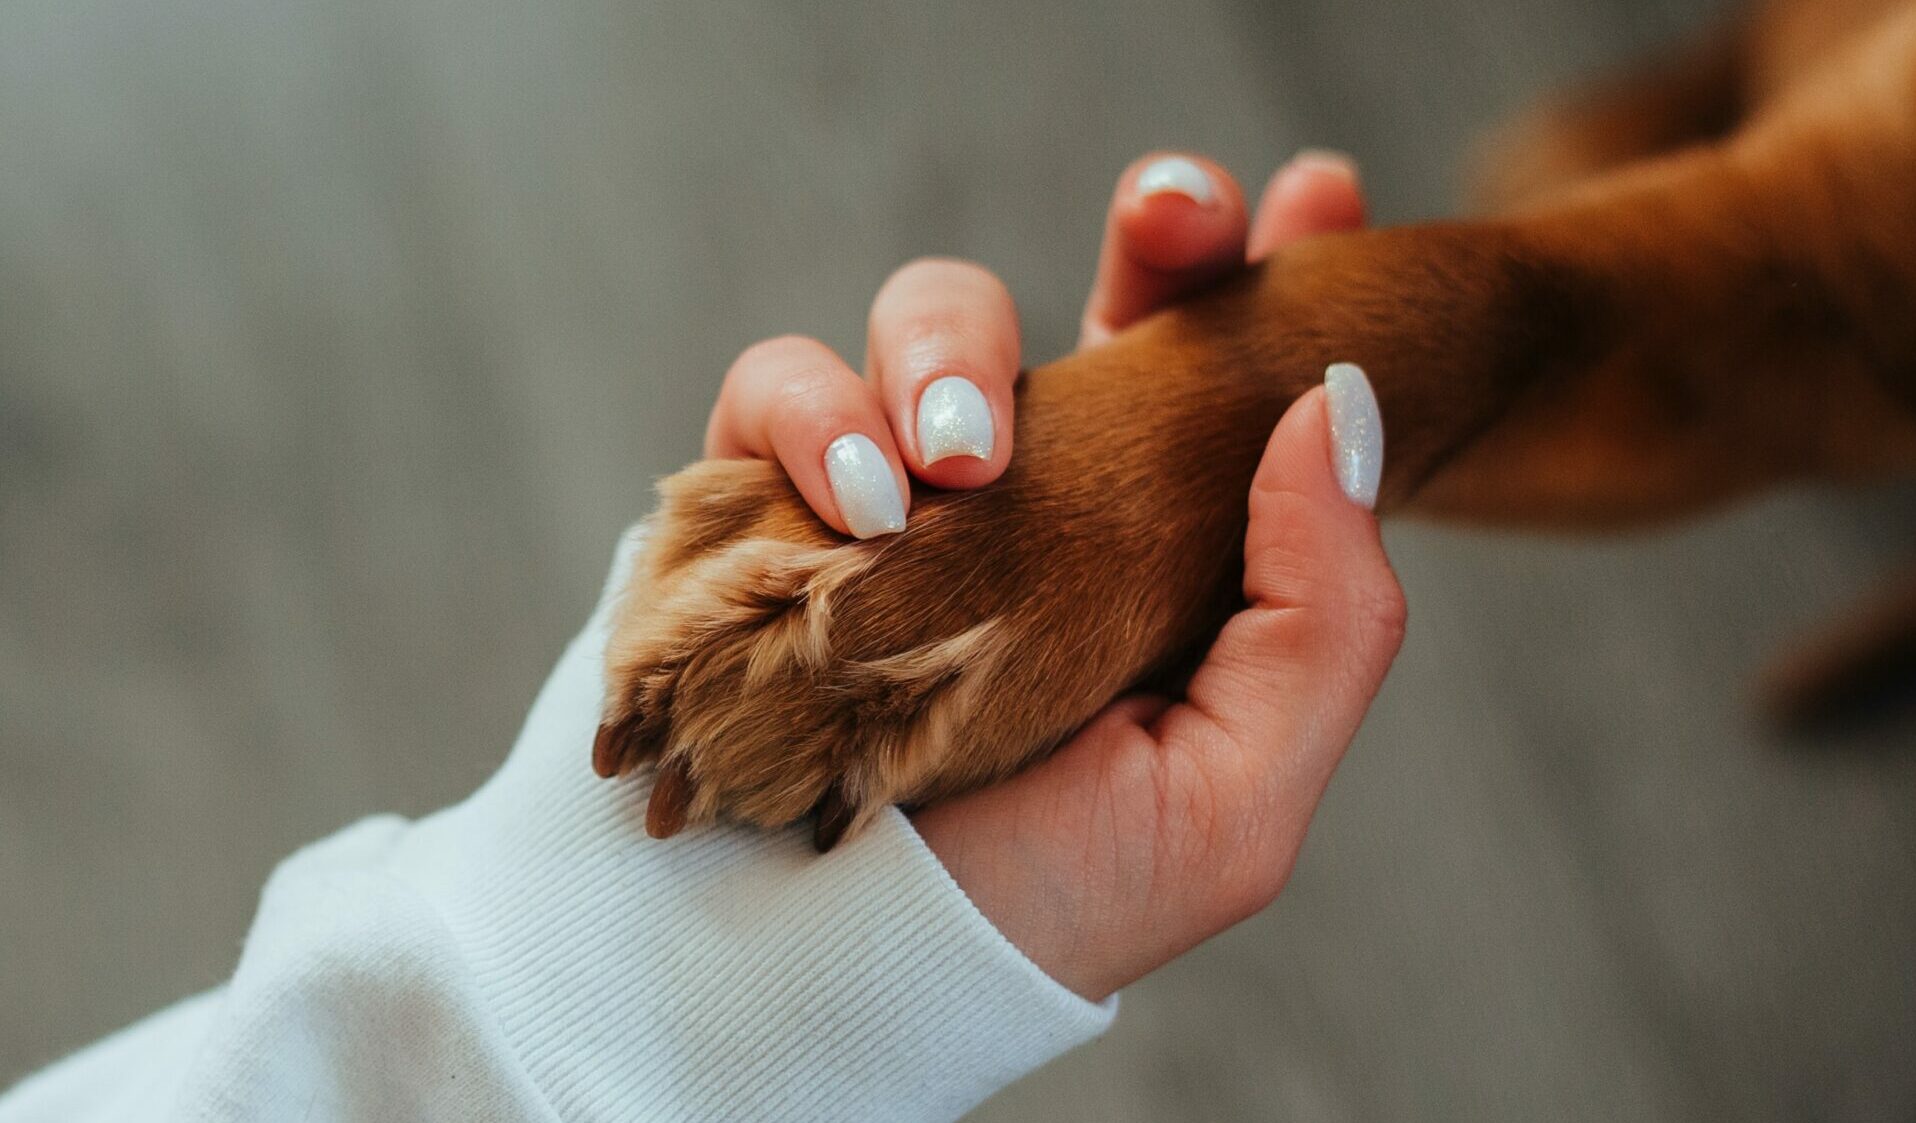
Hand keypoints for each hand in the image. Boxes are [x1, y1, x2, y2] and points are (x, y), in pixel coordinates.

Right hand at [704, 150, 1401, 999]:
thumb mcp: (1232, 799)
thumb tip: (1339, 406)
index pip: (1223, 383)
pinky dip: (808, 416)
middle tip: (1176, 214)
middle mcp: (1033, 501)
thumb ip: (1322, 617)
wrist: (828, 978)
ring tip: (948, 464)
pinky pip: (776, 385)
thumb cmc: (1035, 903)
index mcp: (1155, 551)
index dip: (1268, 277)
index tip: (1319, 198)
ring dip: (946, 347)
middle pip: (1098, 301)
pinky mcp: (766, 501)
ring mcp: (898, 491)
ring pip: (928, 315)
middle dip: (1154, 233)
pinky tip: (855, 502)